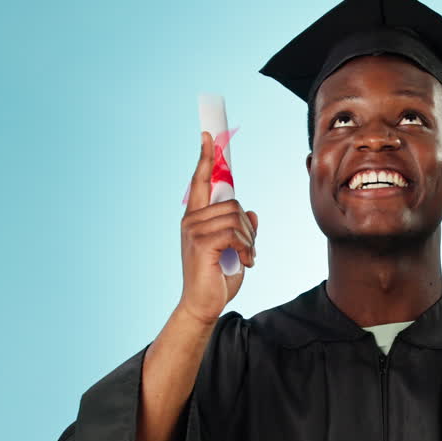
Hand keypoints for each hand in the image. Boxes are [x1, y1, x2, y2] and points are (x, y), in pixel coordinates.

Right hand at [177, 131, 257, 324]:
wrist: (204, 305)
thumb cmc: (219, 277)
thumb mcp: (237, 249)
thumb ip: (242, 229)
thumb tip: (251, 211)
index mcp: (196, 217)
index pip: (200, 180)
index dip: (205, 157)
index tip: (208, 135)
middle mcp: (191, 220)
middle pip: (231, 201)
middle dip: (247, 226)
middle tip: (248, 249)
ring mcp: (193, 230)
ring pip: (235, 216)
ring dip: (248, 239)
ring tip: (245, 257)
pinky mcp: (200, 243)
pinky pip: (235, 233)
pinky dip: (247, 248)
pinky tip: (246, 263)